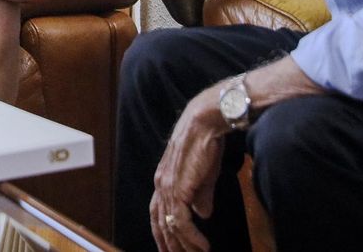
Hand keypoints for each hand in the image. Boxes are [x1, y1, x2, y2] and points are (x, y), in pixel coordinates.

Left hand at [149, 86, 229, 251]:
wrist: (206, 123)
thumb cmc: (206, 144)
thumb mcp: (204, 174)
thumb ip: (200, 195)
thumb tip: (203, 214)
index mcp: (163, 179)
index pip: (156, 213)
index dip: (162, 233)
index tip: (171, 249)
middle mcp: (160, 184)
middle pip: (159, 223)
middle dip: (170, 245)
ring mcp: (167, 186)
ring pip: (170, 226)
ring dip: (184, 246)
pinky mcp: (178, 188)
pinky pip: (180, 222)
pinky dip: (191, 237)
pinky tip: (202, 247)